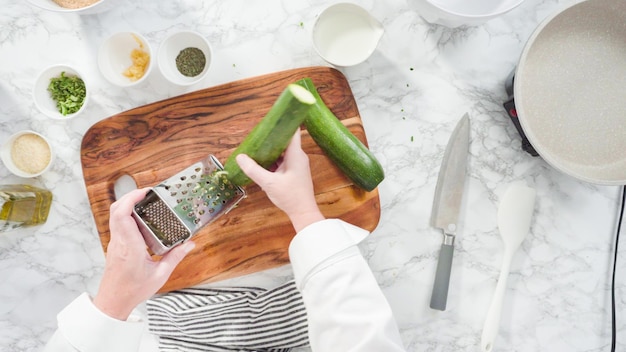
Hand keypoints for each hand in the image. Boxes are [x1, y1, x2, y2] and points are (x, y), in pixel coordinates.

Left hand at [93, 188, 194, 320]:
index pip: (122, 215)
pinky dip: (127, 214)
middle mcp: (119, 241)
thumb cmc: (133, 290)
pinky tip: (141, 218)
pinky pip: (118, 224)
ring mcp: (115, 243)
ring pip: (115, 215)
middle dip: (129, 196)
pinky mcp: (115, 245)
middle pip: (116, 210)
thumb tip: (189, 244)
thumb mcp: (160, 275)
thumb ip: (175, 257)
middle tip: (147, 193)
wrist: (114, 301)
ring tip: (146, 202)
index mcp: (130, 247)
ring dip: (128, 204)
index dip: (131, 199)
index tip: (144, 192)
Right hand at [236, 130, 324, 231]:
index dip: (282, 123)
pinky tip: (261, 163)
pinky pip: (282, 161)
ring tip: (255, 148)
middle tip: (256, 135)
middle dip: (270, 138)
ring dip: (270, 150)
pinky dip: (272, 160)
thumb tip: (240, 157)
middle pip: (284, 140)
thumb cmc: (290, 197)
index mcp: (295, 154)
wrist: (303, 213)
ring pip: (282, 151)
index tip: (270, 119)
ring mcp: (297, 164)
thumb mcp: (269, 183)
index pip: (292, 131)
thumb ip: (253, 170)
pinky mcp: (294, 171)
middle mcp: (298, 156)